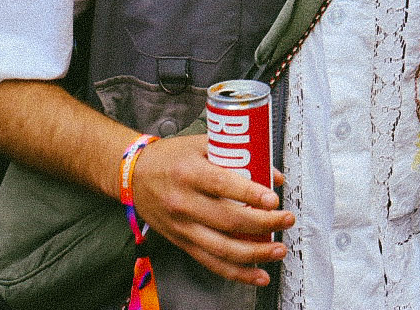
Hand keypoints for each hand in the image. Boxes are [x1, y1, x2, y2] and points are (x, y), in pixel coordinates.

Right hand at [130, 134, 293, 285]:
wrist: (133, 176)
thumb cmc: (171, 157)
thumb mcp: (202, 144)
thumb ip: (238, 155)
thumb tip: (274, 176)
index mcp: (189, 173)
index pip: (222, 185)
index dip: (250, 194)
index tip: (273, 199)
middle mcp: (184, 202)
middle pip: (228, 220)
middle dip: (264, 224)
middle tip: (286, 220)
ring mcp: (182, 227)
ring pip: (222, 248)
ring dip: (255, 254)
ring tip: (278, 250)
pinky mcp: (182, 243)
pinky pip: (212, 263)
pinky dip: (237, 273)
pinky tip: (258, 275)